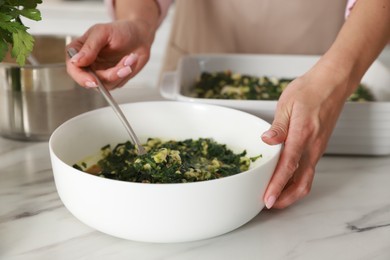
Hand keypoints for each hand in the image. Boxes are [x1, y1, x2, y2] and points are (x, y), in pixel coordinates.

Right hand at [66, 20, 154, 89]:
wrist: (139, 36)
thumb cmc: (120, 31)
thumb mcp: (102, 32)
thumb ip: (89, 47)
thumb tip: (76, 61)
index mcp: (79, 50)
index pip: (73, 68)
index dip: (81, 77)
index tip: (93, 81)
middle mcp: (88, 64)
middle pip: (90, 80)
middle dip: (110, 75)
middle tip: (124, 68)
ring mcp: (100, 73)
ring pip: (106, 84)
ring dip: (121, 72)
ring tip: (130, 58)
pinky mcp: (113, 79)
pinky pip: (118, 82)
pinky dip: (127, 72)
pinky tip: (131, 60)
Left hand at [261, 61, 351, 208]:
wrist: (332, 84)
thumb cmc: (309, 90)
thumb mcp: (288, 104)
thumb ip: (278, 126)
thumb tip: (266, 141)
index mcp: (302, 135)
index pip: (288, 167)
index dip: (277, 185)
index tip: (268, 199)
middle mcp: (312, 147)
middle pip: (301, 182)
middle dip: (286, 198)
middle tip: (269, 204)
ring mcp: (317, 149)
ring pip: (306, 179)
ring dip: (291, 191)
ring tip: (276, 196)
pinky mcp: (317, 147)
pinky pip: (308, 170)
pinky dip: (297, 181)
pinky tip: (285, 180)